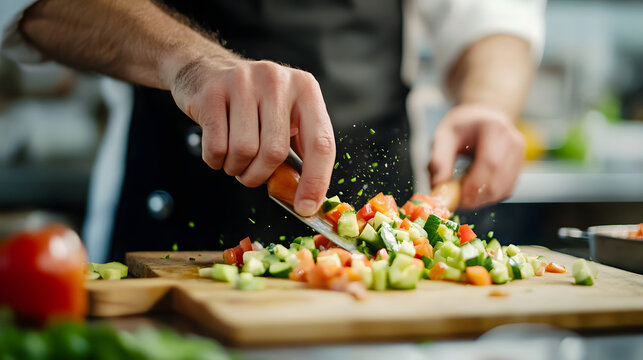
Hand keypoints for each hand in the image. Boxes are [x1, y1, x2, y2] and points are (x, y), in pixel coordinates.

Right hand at [170, 58, 335, 215]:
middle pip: (275, 152)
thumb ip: (298, 153)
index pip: (321, 143)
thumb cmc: (253, 105)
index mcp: (305, 89)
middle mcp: (277, 81)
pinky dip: (216, 160)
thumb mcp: (284, 118)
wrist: (206, 70)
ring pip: (244, 151)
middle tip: (251, 175)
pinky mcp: (212, 92)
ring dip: (236, 169)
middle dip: (260, 175)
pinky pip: (216, 146)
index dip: (316, 181)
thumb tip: (306, 202)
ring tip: (234, 158)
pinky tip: (218, 150)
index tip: (306, 207)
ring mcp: (243, 82)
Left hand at [428, 103, 524, 208]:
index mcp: (495, 128)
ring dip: (479, 199)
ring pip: (501, 191)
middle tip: (453, 200)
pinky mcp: (518, 171)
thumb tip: (438, 190)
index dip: (472, 186)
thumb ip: (438, 161)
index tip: (454, 199)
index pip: (490, 164)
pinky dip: (485, 197)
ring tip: (460, 190)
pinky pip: (503, 192)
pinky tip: (472, 187)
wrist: (483, 118)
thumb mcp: (443, 136)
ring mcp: (520, 157)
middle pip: (497, 182)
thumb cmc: (461, 127)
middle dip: (473, 198)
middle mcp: (514, 142)